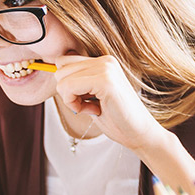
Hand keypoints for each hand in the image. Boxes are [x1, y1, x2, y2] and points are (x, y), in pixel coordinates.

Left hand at [54, 55, 169, 150]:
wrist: (140, 134)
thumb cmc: (116, 119)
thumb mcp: (92, 95)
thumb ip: (78, 82)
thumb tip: (54, 72)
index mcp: (103, 61)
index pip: (64, 61)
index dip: (67, 84)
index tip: (84, 99)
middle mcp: (105, 60)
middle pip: (60, 68)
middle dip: (67, 92)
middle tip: (88, 105)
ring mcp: (106, 68)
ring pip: (62, 78)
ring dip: (71, 99)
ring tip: (93, 107)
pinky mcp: (105, 81)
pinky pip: (69, 87)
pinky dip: (74, 104)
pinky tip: (94, 110)